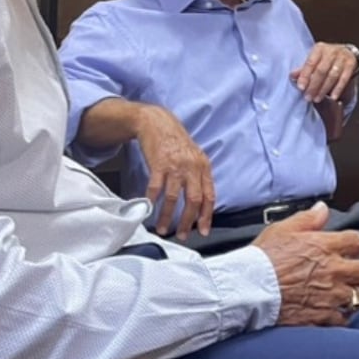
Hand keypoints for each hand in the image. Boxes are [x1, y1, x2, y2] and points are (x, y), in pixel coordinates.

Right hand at [136, 107, 215, 239]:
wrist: (157, 123)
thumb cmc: (175, 142)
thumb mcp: (194, 156)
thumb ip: (198, 176)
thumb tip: (200, 201)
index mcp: (203, 167)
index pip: (209, 196)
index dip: (207, 216)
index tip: (203, 230)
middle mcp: (192, 167)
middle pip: (194, 200)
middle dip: (188, 222)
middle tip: (182, 235)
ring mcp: (176, 166)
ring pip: (174, 198)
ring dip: (167, 217)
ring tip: (162, 229)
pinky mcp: (159, 164)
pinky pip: (156, 188)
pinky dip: (152, 201)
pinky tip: (149, 210)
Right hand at [252, 202, 358, 326]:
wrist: (248, 290)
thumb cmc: (262, 259)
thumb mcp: (282, 229)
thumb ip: (307, 218)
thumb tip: (322, 209)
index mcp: (325, 246)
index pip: (356, 241)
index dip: (352, 245)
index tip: (345, 249)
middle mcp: (334, 270)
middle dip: (358, 271)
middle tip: (347, 273)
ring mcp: (330, 295)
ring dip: (351, 295)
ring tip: (339, 294)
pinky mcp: (322, 316)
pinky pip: (342, 319)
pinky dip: (338, 317)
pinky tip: (329, 313)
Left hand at [291, 42, 358, 103]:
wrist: (346, 51)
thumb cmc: (325, 57)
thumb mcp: (314, 59)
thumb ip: (303, 69)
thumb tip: (292, 76)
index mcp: (319, 48)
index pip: (310, 63)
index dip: (305, 76)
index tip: (300, 87)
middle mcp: (331, 51)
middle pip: (321, 70)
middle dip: (314, 85)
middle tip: (308, 97)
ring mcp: (342, 58)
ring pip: (332, 75)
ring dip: (324, 89)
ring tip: (317, 98)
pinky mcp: (351, 64)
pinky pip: (344, 78)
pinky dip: (338, 89)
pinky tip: (333, 97)